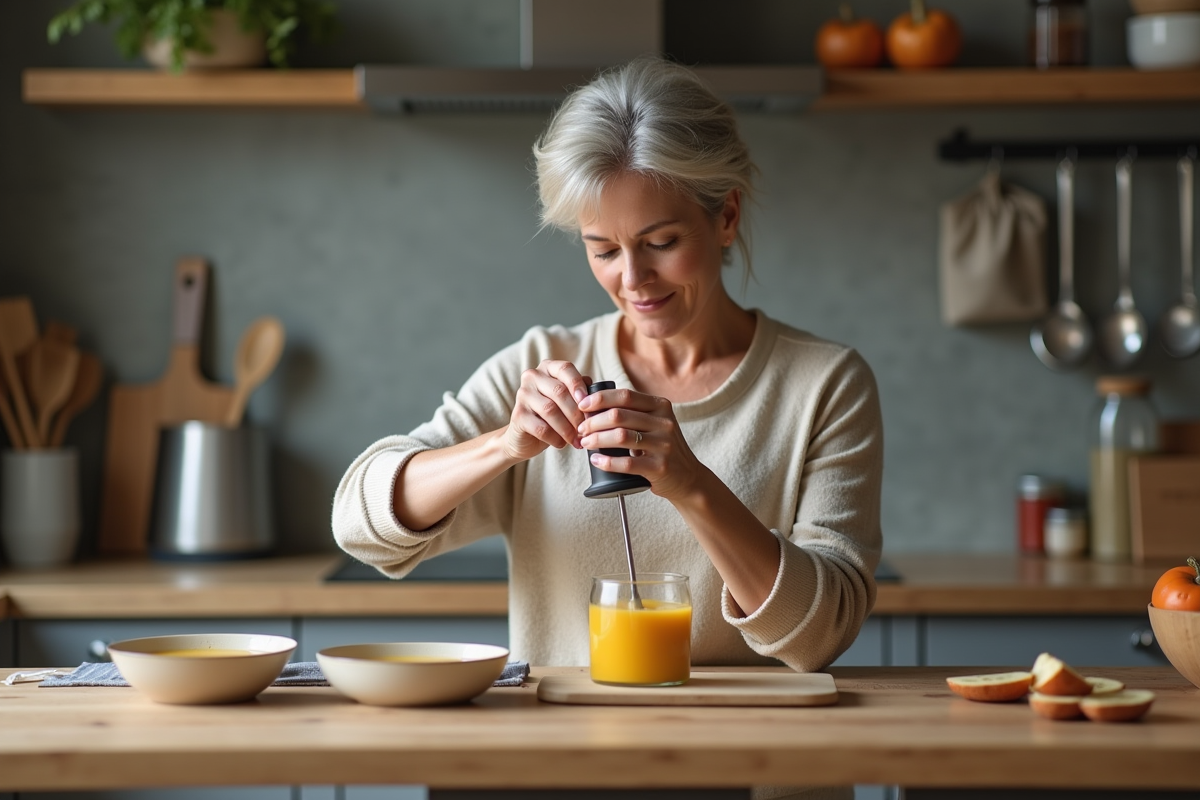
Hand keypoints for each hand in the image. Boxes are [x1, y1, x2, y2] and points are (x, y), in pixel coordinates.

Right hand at [500, 360, 591, 461]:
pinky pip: (541, 428)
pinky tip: (562, 444)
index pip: (565, 368)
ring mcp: (522, 394)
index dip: (578, 385)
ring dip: (568, 428)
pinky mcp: (517, 415)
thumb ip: (581, 392)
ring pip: (551, 410)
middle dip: (576, 412)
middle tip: (587, 428)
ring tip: (577, 439)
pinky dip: (555, 438)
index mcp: (547, 368)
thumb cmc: (552, 416)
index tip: (588, 403)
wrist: (525, 437)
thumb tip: (598, 395)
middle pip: (559, 391)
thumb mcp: (568, 400)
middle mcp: (532, 376)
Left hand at [577, 387, 706, 501]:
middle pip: (618, 415)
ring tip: (586, 442)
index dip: (600, 399)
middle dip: (593, 421)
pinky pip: (627, 463)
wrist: (688, 478)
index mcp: (661, 406)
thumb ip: (634, 413)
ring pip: (620, 437)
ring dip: (596, 439)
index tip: (582, 406)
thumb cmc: (662, 448)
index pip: (625, 396)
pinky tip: (596, 460)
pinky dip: (606, 462)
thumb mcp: (656, 424)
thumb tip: (593, 407)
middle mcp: (664, 423)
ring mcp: (664, 445)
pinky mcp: (660, 467)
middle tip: (581, 429)